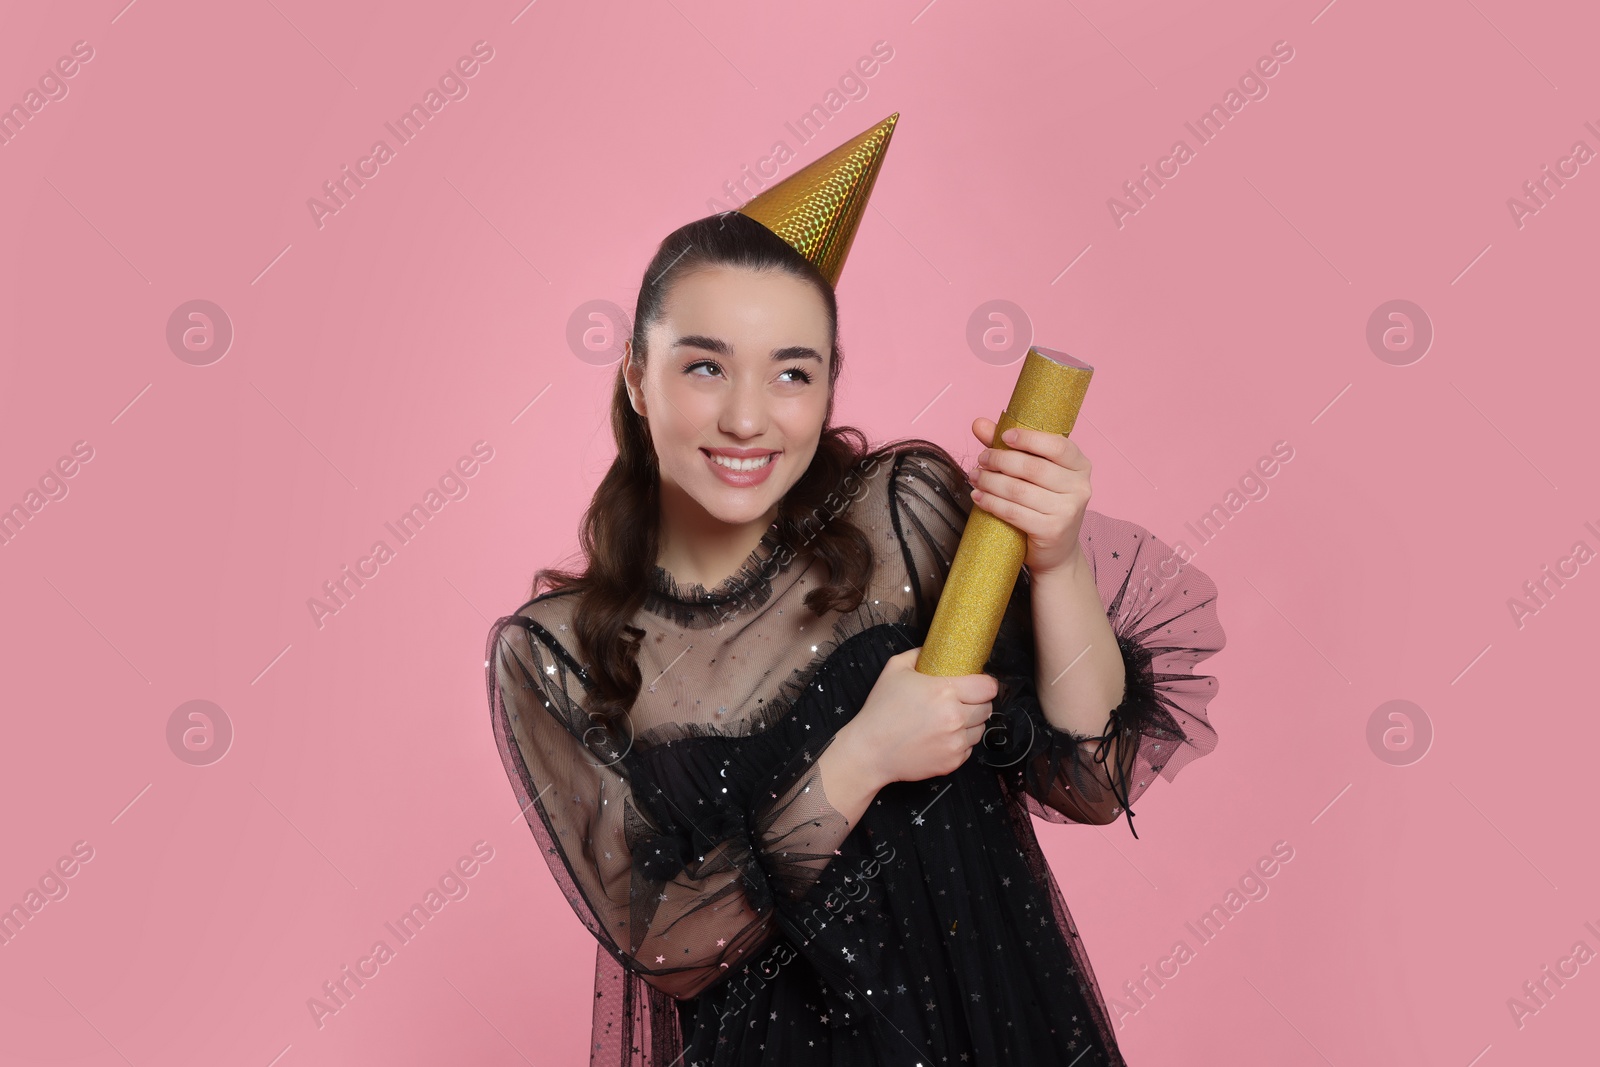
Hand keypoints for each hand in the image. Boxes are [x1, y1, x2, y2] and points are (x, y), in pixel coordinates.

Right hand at [838, 647, 998, 787]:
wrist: (870, 751)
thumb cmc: (881, 710)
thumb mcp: (895, 669)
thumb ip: (919, 654)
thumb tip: (934, 649)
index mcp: (944, 692)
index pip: (988, 687)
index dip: (986, 684)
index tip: (979, 684)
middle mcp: (955, 718)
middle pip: (988, 708)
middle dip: (979, 703)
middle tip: (964, 701)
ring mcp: (955, 742)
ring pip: (981, 729)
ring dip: (971, 724)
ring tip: (950, 720)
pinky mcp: (953, 762)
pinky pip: (969, 749)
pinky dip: (960, 742)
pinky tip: (942, 737)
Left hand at [967, 417, 1090, 577]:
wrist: (1057, 551)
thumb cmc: (1043, 504)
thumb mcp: (1033, 473)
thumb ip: (1009, 447)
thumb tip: (979, 423)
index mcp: (1080, 465)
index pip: (1057, 446)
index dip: (1029, 438)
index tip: (1004, 436)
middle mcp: (1080, 487)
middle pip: (1033, 468)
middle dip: (1001, 460)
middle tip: (981, 459)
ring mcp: (1068, 510)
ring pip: (1019, 490)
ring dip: (990, 481)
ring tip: (975, 477)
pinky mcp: (1052, 530)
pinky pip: (1014, 512)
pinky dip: (991, 503)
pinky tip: (978, 497)